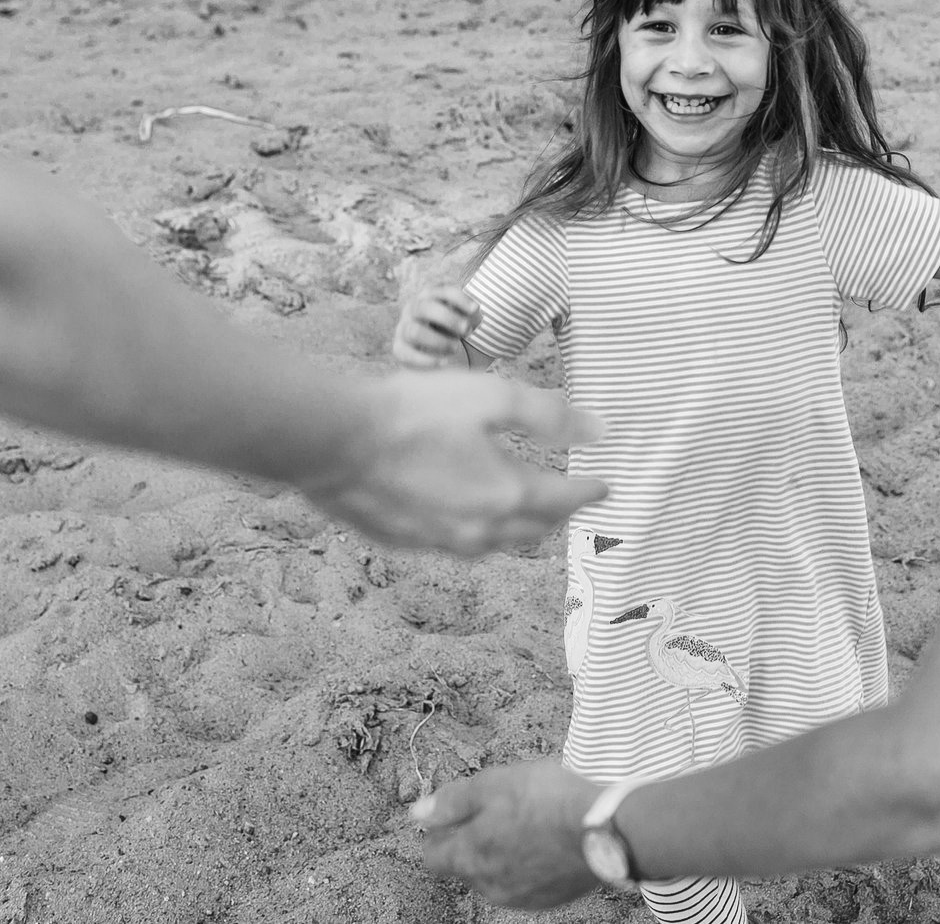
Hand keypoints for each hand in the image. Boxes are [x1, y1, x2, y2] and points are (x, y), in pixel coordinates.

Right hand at [299, 370, 606, 555]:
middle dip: (557, 514)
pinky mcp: (406, 540)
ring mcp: (439, 541)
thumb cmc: (413, 411)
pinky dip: (476, 531)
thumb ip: (548, 414)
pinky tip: (468, 515)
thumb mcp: (492, 396)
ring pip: (494, 543)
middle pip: (533, 529)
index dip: (589, 491)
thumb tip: (597, 431)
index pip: (563, 500)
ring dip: (518, 528)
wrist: (334, 440)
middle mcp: (478, 529)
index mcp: (506, 493)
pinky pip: (456, 543)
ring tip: (527, 512)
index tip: (605, 486)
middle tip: (570, 501)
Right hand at [393, 284, 481, 367]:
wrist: (439, 352)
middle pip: (425, 307)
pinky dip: (427, 360)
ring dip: (438, 340)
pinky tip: (445, 362)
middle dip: (448, 319)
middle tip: (466, 330)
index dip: (459, 298)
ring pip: (415, 332)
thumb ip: (470, 315)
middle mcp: (414, 309)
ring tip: (456, 347)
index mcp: (430, 295)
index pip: (442, 290)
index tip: (475, 309)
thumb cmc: (455, 329)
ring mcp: (404, 328)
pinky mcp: (400, 349)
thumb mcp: (464, 318)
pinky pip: (407, 354)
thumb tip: (474, 313)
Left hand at [414, 759, 601, 908]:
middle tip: (499, 809)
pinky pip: (526, 881)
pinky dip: (529, 863)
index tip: (454, 813)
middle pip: (466, 865)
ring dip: (503, 852)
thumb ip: (452, 801)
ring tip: (528, 821)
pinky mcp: (549, 898)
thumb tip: (418, 813)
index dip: (438, 831)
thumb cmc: (548, 801)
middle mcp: (490, 886)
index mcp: (471, 858)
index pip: (432, 856)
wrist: (604, 828)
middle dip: (473, 840)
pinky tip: (546, 840)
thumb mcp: (493, 785)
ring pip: (497, 874)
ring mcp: (521, 896)